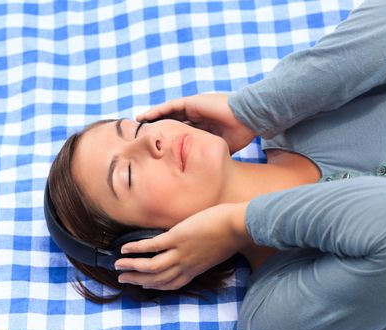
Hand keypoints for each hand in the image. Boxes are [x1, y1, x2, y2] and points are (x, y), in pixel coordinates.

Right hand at [115, 202, 251, 290]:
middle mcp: (185, 265)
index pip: (171, 283)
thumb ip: (201, 253)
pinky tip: (125, 248)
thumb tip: (194, 248)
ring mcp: (180, 252)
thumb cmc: (231, 235)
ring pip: (150, 266)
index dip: (154, 285)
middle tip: (123, 280)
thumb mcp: (215, 251)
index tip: (143, 284)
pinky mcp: (177, 238)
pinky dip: (136, 248)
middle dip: (138, 280)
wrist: (239, 226)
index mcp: (194, 269)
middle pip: (156, 279)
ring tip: (118, 266)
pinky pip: (152, 246)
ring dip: (132, 267)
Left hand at [136, 93, 255, 153]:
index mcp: (203, 126)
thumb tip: (201, 171)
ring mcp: (193, 108)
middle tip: (142, 137)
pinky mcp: (191, 102)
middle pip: (171, 122)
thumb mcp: (220, 148)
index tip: (155, 149)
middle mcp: (196, 116)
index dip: (168, 140)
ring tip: (137, 125)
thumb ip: (208, 154)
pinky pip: (169, 106)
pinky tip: (144, 117)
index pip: (181, 134)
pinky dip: (156, 111)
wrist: (248, 118)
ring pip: (167, 113)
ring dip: (152, 119)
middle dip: (157, 129)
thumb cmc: (239, 134)